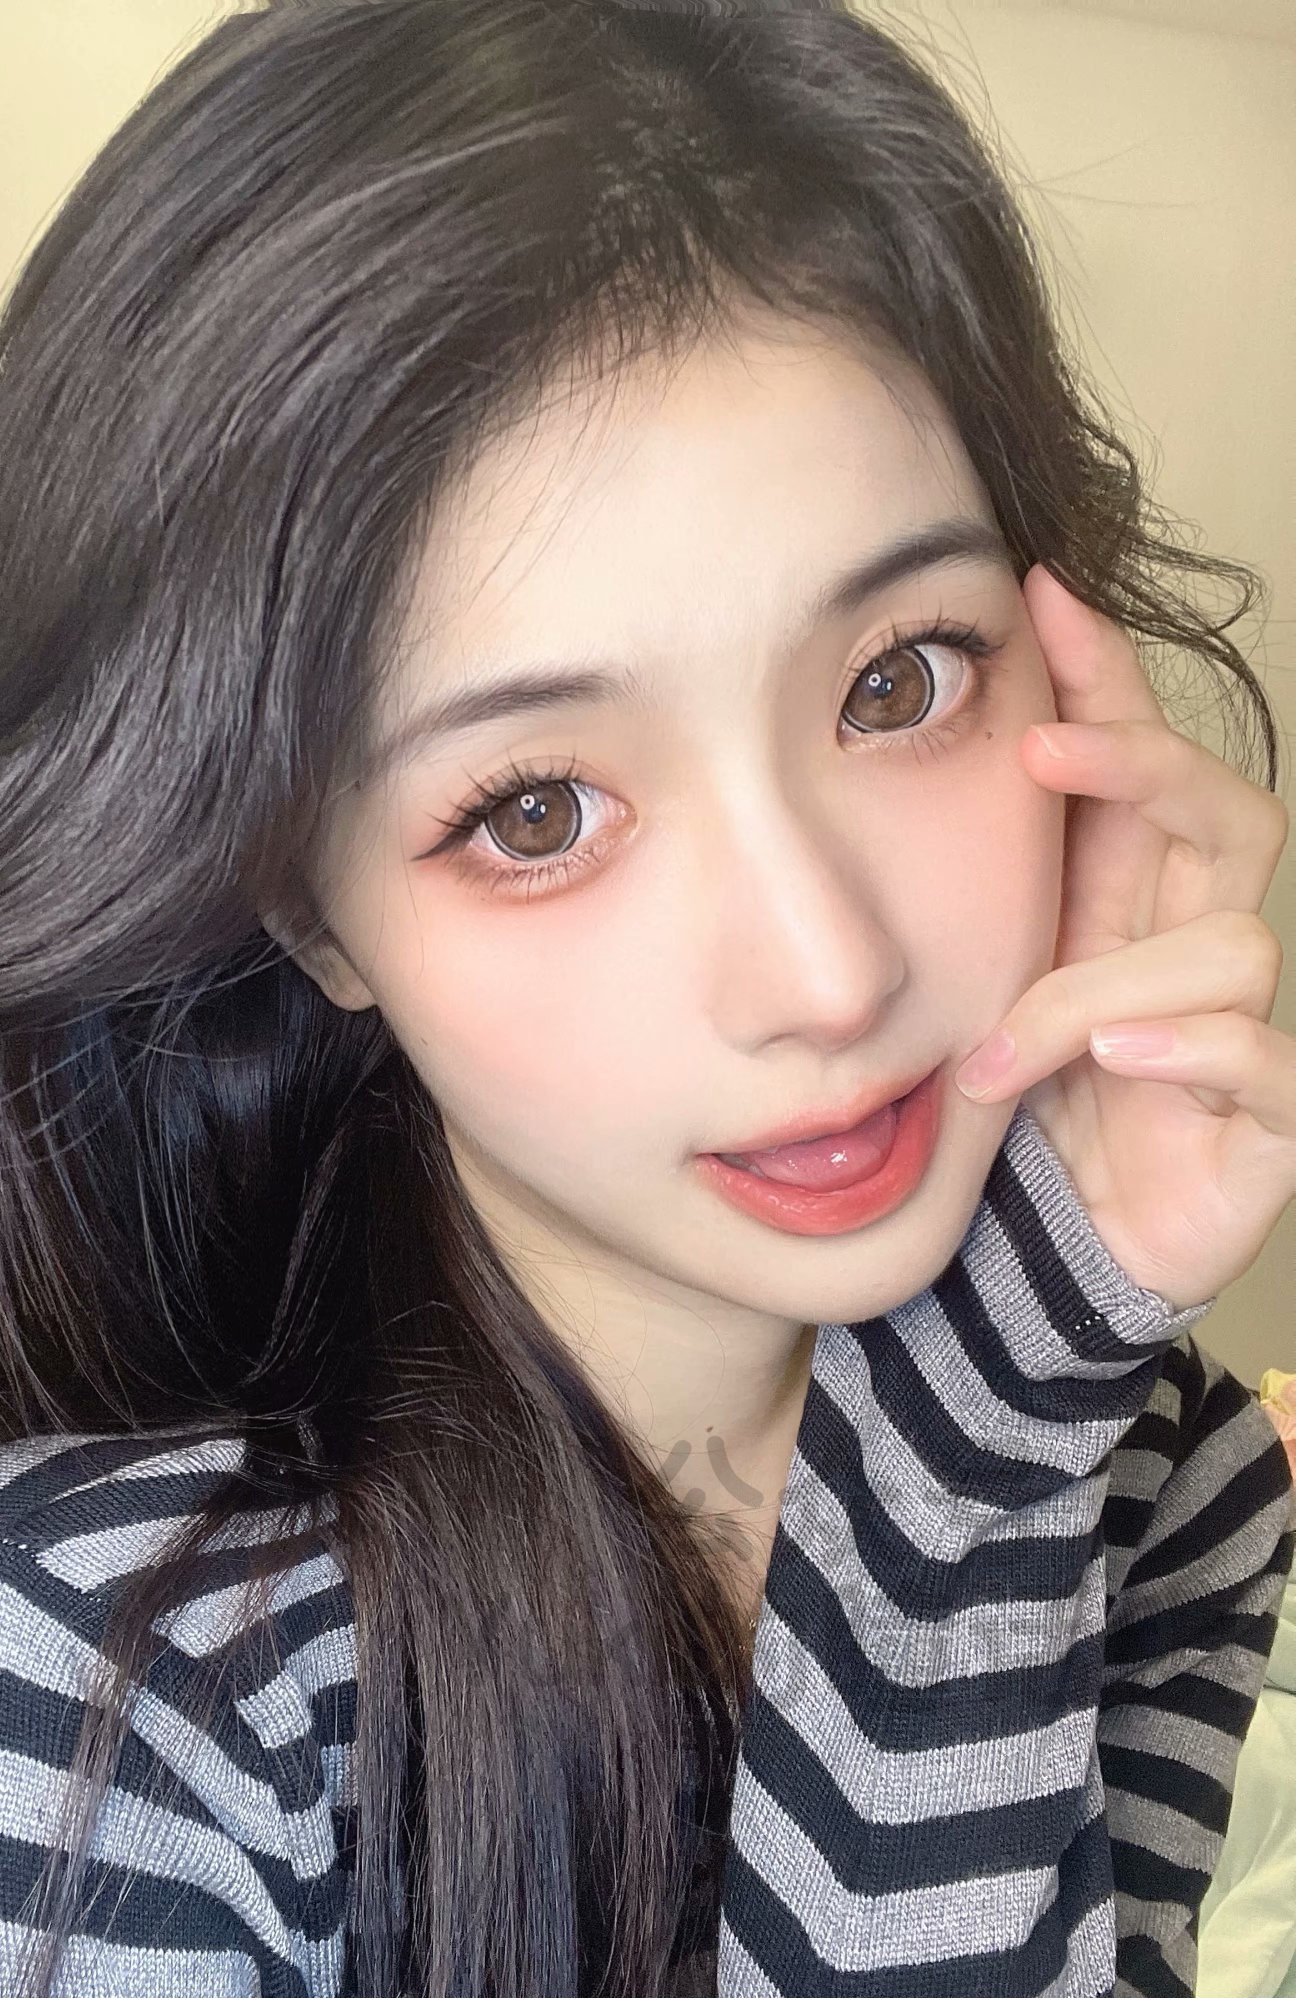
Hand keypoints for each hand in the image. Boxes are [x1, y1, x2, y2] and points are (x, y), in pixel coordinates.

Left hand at [953, 564, 1293, 1311]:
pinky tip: (1111, 1066)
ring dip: (1101, 988)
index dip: (1105, 679)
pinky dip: (1186, 1051)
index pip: (1136, 766)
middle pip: (1225, 810)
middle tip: (1042, 750)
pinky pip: (1261, 1056)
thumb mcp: (977, 987)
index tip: (1038, 595)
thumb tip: (883, 768)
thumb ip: (967, 897)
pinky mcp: (1272, 1124)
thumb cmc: (1018, 1114)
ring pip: (1230, 942)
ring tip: (1006, 1056)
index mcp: (1123, 905)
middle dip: (1143, 761)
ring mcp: (1240, 1031)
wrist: (1048, 1259)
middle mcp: (1192, 949)